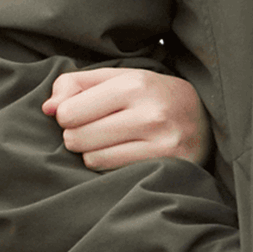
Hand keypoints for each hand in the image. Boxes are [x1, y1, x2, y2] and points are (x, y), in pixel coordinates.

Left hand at [43, 66, 211, 169]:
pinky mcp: (166, 167)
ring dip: (92, 152)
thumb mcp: (118, 78)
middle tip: (92, 130)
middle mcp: (150, 114)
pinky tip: (123, 154)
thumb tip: (47, 108)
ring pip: (93, 159)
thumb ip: (77, 85)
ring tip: (110, 142)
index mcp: (134, 84)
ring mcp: (161, 145)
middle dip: (76, 135)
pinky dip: (109, 166)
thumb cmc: (151, 94)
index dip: (65, 115)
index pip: (69, 111)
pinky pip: (113, 173)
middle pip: (77, 137)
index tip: (78, 114)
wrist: (205, 117)